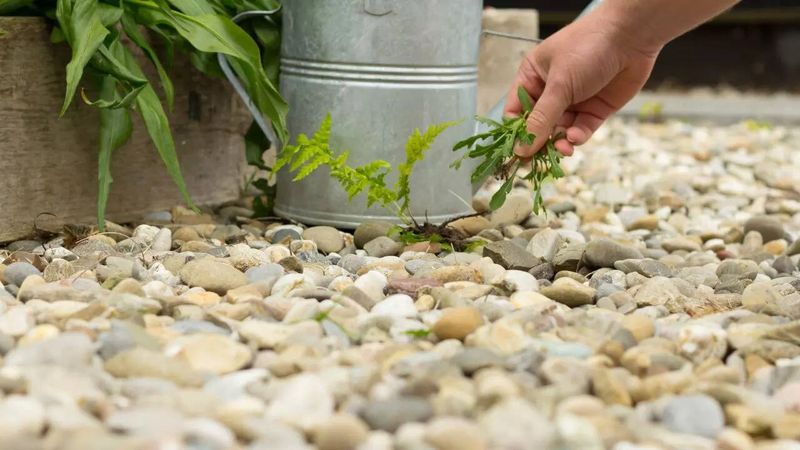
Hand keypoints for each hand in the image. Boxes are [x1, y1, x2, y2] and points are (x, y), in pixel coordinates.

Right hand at [504, 10, 660, 157]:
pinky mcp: (594, 110)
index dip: (516, 133)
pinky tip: (577, 138)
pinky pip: (580, 130)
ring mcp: (573, 101)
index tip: (517, 152)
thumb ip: (541, 119)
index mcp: (533, 77)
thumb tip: (521, 149)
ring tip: (564, 149)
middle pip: (537, 126)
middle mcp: (550, 91)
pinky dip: (577, 137)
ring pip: (559, 131)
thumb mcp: (559, 84)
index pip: (516, 111)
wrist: (632, 37)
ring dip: (559, 143)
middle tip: (538, 163)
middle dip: (538, 143)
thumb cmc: (588, 48)